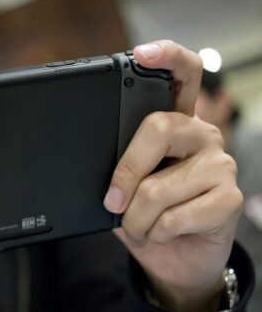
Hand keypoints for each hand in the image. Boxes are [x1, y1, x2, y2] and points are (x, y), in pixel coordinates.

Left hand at [105, 41, 242, 311]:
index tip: (141, 53)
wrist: (173, 257)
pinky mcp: (228, 198)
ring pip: (158, 186)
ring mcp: (219, 164)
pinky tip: (160, 233)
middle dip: (125, 171)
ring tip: (138, 225)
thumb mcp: (123, 185)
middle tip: (112, 201)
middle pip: (159, 127)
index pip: (184, 75)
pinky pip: (175, 215)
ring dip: (135, 218)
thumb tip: (83, 158)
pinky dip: (154, 232)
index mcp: (175, 124)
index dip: (167, 57)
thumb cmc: (146, 213)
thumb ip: (114, 164)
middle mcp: (200, 135)